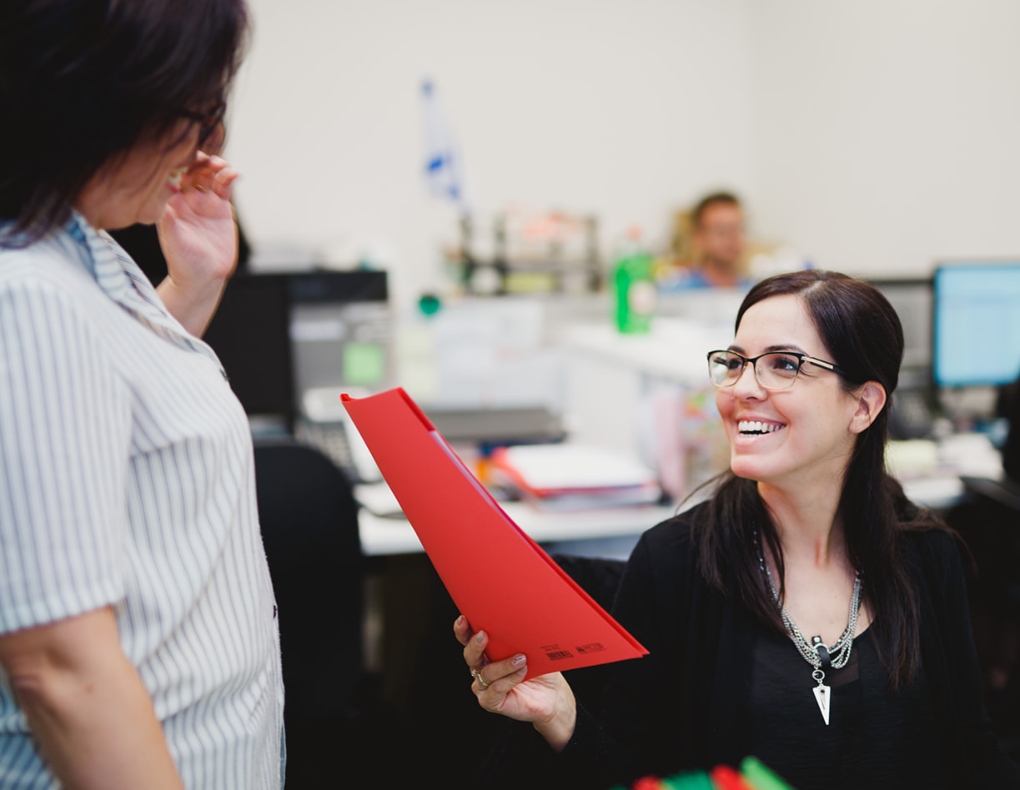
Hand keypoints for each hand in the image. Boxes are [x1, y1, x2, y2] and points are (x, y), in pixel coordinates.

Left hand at [155, 153, 240, 335]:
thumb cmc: (183, 261)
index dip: (180, 161)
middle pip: (192, 170)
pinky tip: (235, 174)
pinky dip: (230, 178)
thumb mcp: (172, 236)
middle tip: (207, 158)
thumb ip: (168, 213)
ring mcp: (204, 202)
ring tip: (221, 165)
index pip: (173, 173)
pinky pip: (225, 187)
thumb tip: (164, 187)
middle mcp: (186, 198)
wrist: (203, 279)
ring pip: (209, 175)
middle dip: (199, 160)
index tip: (186, 154)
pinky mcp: (221, 209)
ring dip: (215, 166)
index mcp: (169, 201)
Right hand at [454, 615, 575, 750]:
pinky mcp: (491, 702)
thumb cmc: (540, 669)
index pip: (468, 639)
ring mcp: (484, 687)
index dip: (463, 630)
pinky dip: (509, 679)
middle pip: (470, 655)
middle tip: (484, 635)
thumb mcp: (530, 648)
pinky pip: (495, 689)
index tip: (464, 619)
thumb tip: (520, 620)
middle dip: (475, 645)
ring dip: (503, 665)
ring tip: (521, 659)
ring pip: (486, 673)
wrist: (552, 695)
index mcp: (486, 652)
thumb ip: (519, 637)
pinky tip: (521, 673)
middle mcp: (481, 668)